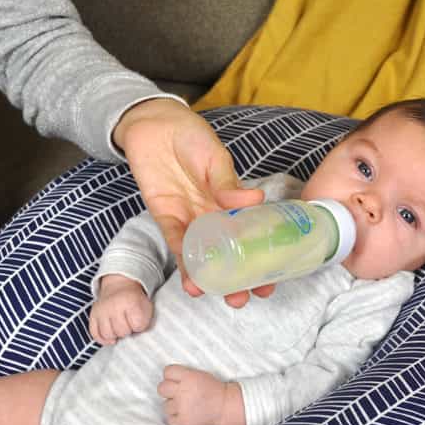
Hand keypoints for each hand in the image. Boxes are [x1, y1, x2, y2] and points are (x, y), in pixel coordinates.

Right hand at [89, 275, 152, 344]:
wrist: (120, 287)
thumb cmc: (134, 301)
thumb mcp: (146, 305)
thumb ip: (145, 320)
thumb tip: (137, 336)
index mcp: (130, 301)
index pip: (137, 325)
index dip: (140, 327)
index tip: (139, 322)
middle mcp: (113, 305)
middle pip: (122, 331)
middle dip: (128, 331)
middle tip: (129, 325)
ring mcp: (102, 311)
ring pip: (107, 334)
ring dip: (115, 335)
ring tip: (120, 329)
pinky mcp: (93, 315)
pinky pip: (95, 334)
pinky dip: (103, 339)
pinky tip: (110, 338)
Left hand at [113, 98, 274, 306]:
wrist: (155, 124)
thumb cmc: (191, 136)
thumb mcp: (215, 158)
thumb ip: (229, 183)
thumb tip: (255, 199)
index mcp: (232, 202)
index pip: (250, 236)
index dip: (260, 260)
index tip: (270, 282)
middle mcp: (213, 215)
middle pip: (227, 253)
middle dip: (236, 279)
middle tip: (244, 299)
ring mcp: (190, 219)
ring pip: (202, 255)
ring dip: (209, 278)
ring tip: (217, 297)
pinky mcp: (166, 217)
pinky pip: (177, 244)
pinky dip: (184, 262)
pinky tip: (193, 282)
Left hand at [157, 365, 244, 424]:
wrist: (225, 407)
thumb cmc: (215, 391)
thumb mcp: (201, 375)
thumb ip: (184, 375)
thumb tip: (170, 378)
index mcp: (188, 377)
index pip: (167, 371)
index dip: (170, 376)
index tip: (174, 380)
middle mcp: (183, 391)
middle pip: (161, 388)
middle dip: (168, 391)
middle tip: (176, 393)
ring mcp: (182, 407)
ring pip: (165, 406)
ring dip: (173, 406)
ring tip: (185, 406)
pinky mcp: (183, 421)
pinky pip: (170, 419)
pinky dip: (176, 418)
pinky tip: (184, 414)